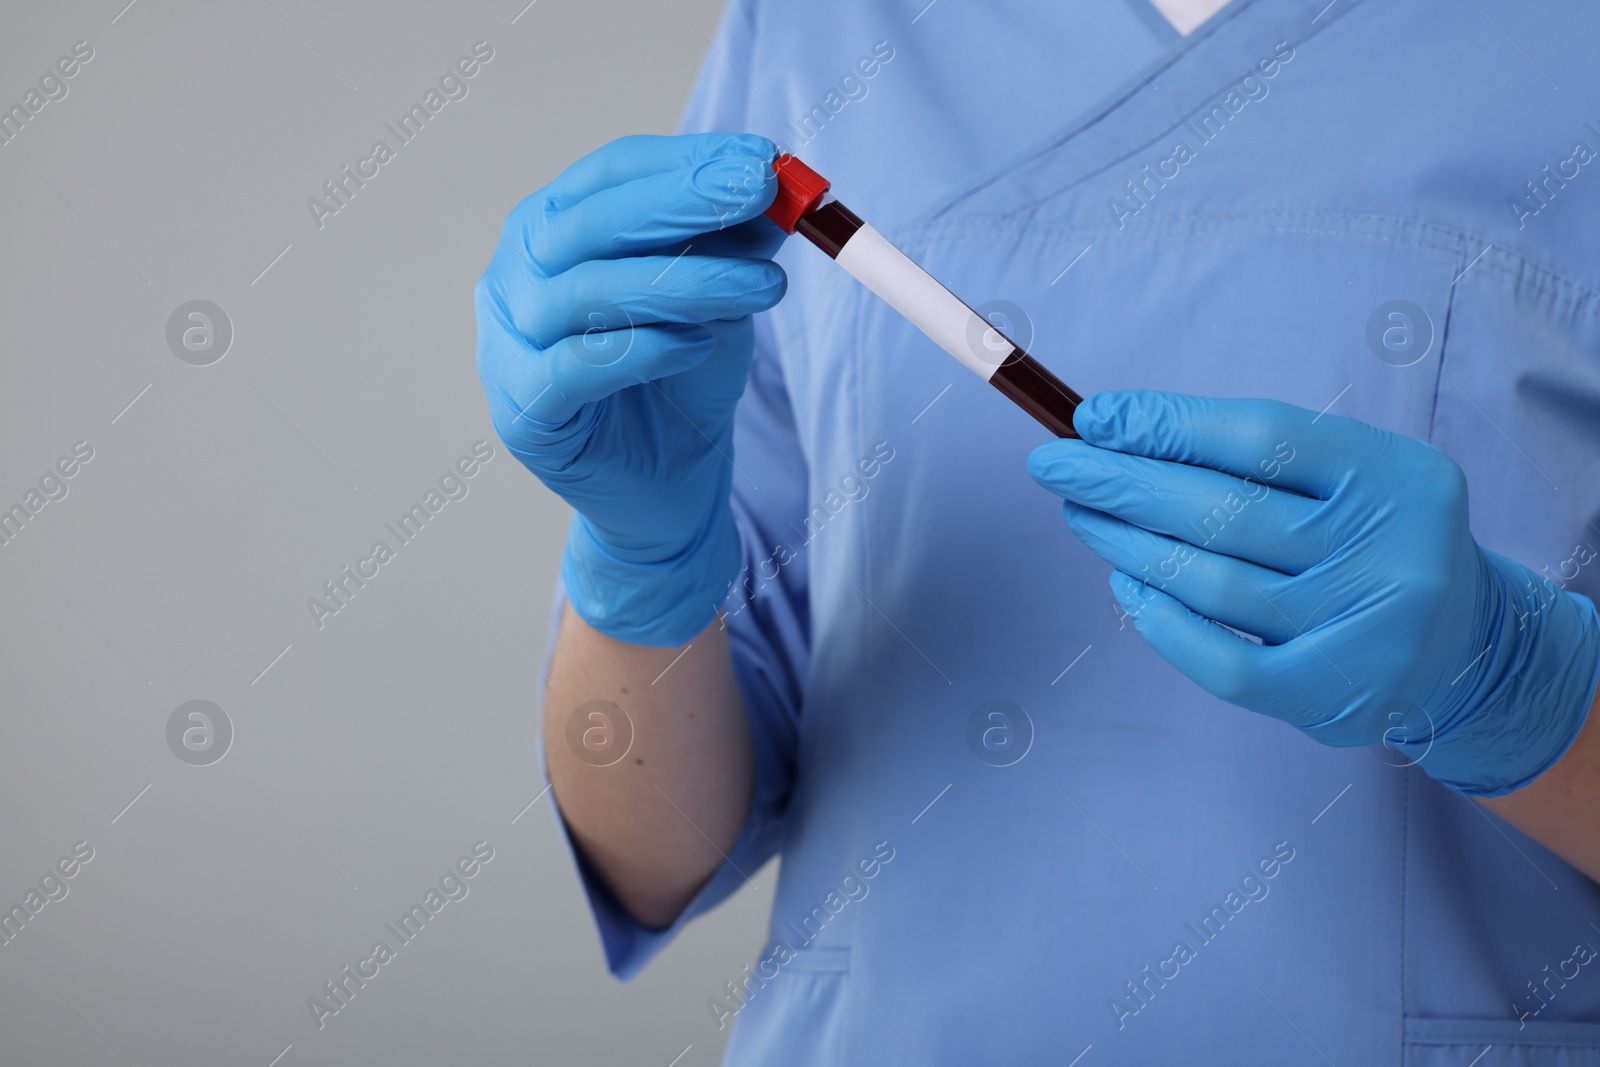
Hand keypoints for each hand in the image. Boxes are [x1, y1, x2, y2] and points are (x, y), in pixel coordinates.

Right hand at [475, 133, 784, 644]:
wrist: (666, 484)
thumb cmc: (683, 378)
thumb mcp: (722, 298)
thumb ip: (737, 243)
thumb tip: (782, 185)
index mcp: (553, 227)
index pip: (612, 173)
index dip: (686, 161)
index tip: (764, 160)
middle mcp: (515, 274)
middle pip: (590, 222)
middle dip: (682, 200)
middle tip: (758, 191)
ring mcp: (506, 343)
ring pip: (587, 292)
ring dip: (685, 281)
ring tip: (763, 287)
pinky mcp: (522, 412)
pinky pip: (575, 368)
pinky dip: (643, 349)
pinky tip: (697, 345)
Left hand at [1027, 391, 1599, 795]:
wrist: (1463, 644)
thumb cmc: (1370, 537)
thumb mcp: (1341, 474)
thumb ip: (1244, 449)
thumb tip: (1112, 427)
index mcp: (1394, 475)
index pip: (1261, 436)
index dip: (1167, 425)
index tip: (1094, 417)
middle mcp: (1390, 552)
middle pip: (1225, 510)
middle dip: (1123, 482)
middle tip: (1055, 464)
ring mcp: (1365, 632)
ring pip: (1214, 583)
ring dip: (1129, 544)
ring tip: (1082, 514)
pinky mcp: (1334, 698)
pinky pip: (1223, 663)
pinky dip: (1162, 623)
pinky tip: (1125, 585)